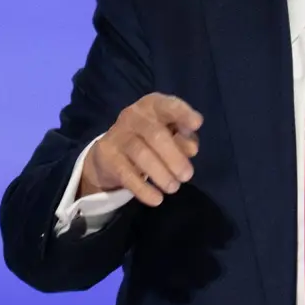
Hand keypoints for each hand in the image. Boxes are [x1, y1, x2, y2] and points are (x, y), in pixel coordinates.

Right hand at [79, 93, 202, 205]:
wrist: (109, 154)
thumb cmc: (150, 140)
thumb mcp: (170, 135)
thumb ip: (184, 139)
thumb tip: (191, 149)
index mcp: (153, 105)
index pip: (168, 105)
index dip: (182, 113)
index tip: (197, 124)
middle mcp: (133, 115)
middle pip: (156, 134)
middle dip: (174, 156)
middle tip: (187, 176)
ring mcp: (118, 134)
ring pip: (141, 154)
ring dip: (161, 174)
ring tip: (173, 188)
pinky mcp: (107, 155)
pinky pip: (126, 174)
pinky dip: (143, 189)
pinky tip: (156, 199)